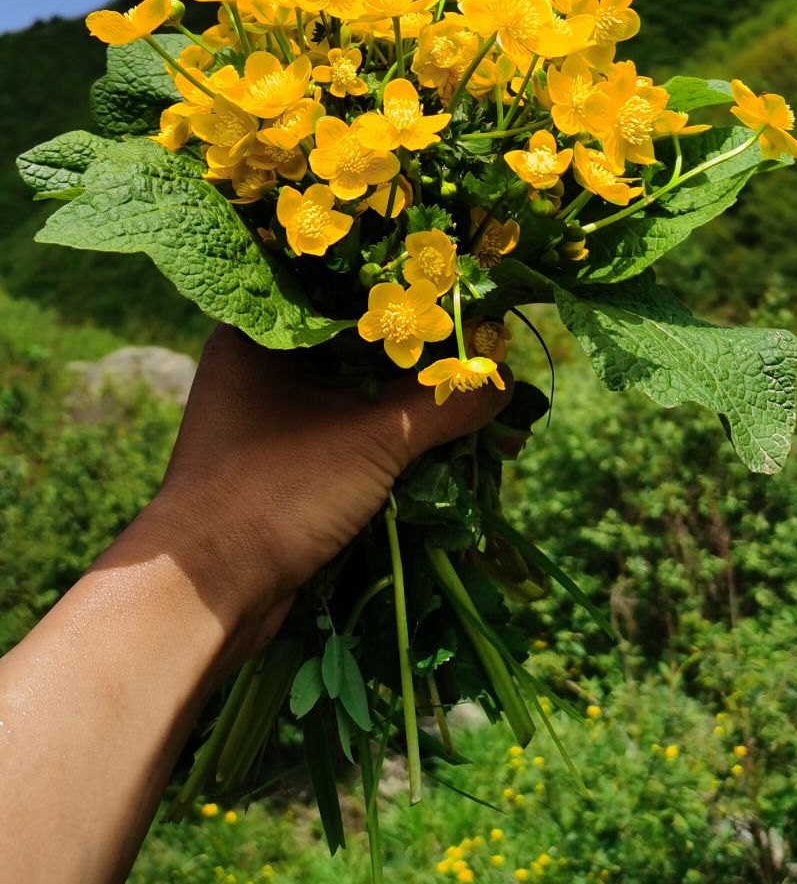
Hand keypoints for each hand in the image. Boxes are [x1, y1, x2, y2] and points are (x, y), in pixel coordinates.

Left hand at [148, 326, 510, 659]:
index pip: (343, 291)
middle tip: (476, 358)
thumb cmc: (277, 488)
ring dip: (402, 408)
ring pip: (347, 399)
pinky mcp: (274, 470)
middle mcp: (253, 367)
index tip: (461, 303)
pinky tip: (432, 448)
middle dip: (413, 361)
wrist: (204, 591)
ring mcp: (261, 422)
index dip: (404, 297)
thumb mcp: (372, 437)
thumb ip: (441, 403)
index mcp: (258, 333)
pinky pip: (339, 440)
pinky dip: (382, 445)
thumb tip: (506, 380)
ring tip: (466, 406)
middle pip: (351, 348)